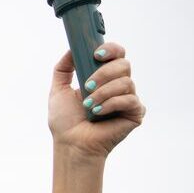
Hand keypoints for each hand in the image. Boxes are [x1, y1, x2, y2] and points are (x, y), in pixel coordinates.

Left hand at [48, 42, 143, 160]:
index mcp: (104, 77)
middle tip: (87, 86)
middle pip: (124, 64)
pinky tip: (98, 113)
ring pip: (126, 82)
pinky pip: (130, 100)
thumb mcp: (58, 90)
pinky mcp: (135, 112)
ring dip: (103, 92)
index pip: (116, 54)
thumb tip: (71, 48)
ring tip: (88, 106)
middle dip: (103, 73)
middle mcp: (118, 85)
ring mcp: (128, 98)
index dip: (111, 50)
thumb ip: (63, 68)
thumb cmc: (66, 121)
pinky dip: (111, 104)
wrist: (71, 144)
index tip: (96, 55)